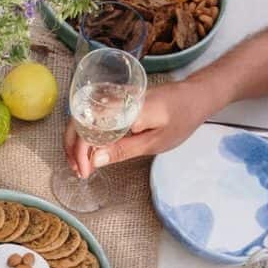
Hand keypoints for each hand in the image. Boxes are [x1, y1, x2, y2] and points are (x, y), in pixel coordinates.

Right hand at [63, 82, 208, 178]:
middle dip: (73, 147)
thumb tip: (96, 160)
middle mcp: (116, 99)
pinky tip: (89, 148)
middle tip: (78, 171)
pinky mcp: (116, 99)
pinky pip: (92, 114)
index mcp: (126, 110)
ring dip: (76, 140)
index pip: (90, 128)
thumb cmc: (180, 120)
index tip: (85, 171)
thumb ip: (124, 150)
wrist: (194, 96)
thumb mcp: (155, 143)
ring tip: (80, 164)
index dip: (82, 152)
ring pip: (82, 117)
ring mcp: (114, 96)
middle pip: (79, 120)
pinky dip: (85, 132)